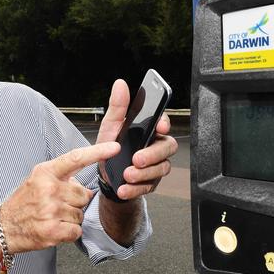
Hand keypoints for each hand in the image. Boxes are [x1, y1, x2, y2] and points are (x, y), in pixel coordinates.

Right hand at [0, 142, 119, 252]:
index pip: (76, 158)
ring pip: (80, 214)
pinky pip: (77, 230)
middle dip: (75, 201)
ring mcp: (51, 210)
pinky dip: (69, 232)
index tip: (114, 147)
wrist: (4, 227)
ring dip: (71, 218)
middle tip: (56, 204)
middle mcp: (49, 189)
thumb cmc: (23, 203)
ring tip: (52, 216)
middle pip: (83, 194)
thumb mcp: (37, 180)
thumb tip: (83, 184)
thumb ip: (61, 177)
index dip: (97, 152)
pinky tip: (55, 228)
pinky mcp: (53, 230)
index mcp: (45, 173)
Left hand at [97, 79, 177, 200]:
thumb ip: (118, 107)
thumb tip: (120, 85)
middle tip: (137, 159)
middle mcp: (155, 146)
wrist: (105, 175)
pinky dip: (136, 188)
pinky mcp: (151, 182)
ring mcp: (156, 165)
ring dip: (144, 174)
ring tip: (127, 175)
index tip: (160, 127)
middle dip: (153, 154)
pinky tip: (124, 188)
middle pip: (167, 147)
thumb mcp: (110, 126)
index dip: (165, 123)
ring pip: (161, 168)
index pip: (163, 123)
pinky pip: (149, 186)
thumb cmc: (111, 147)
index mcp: (148, 130)